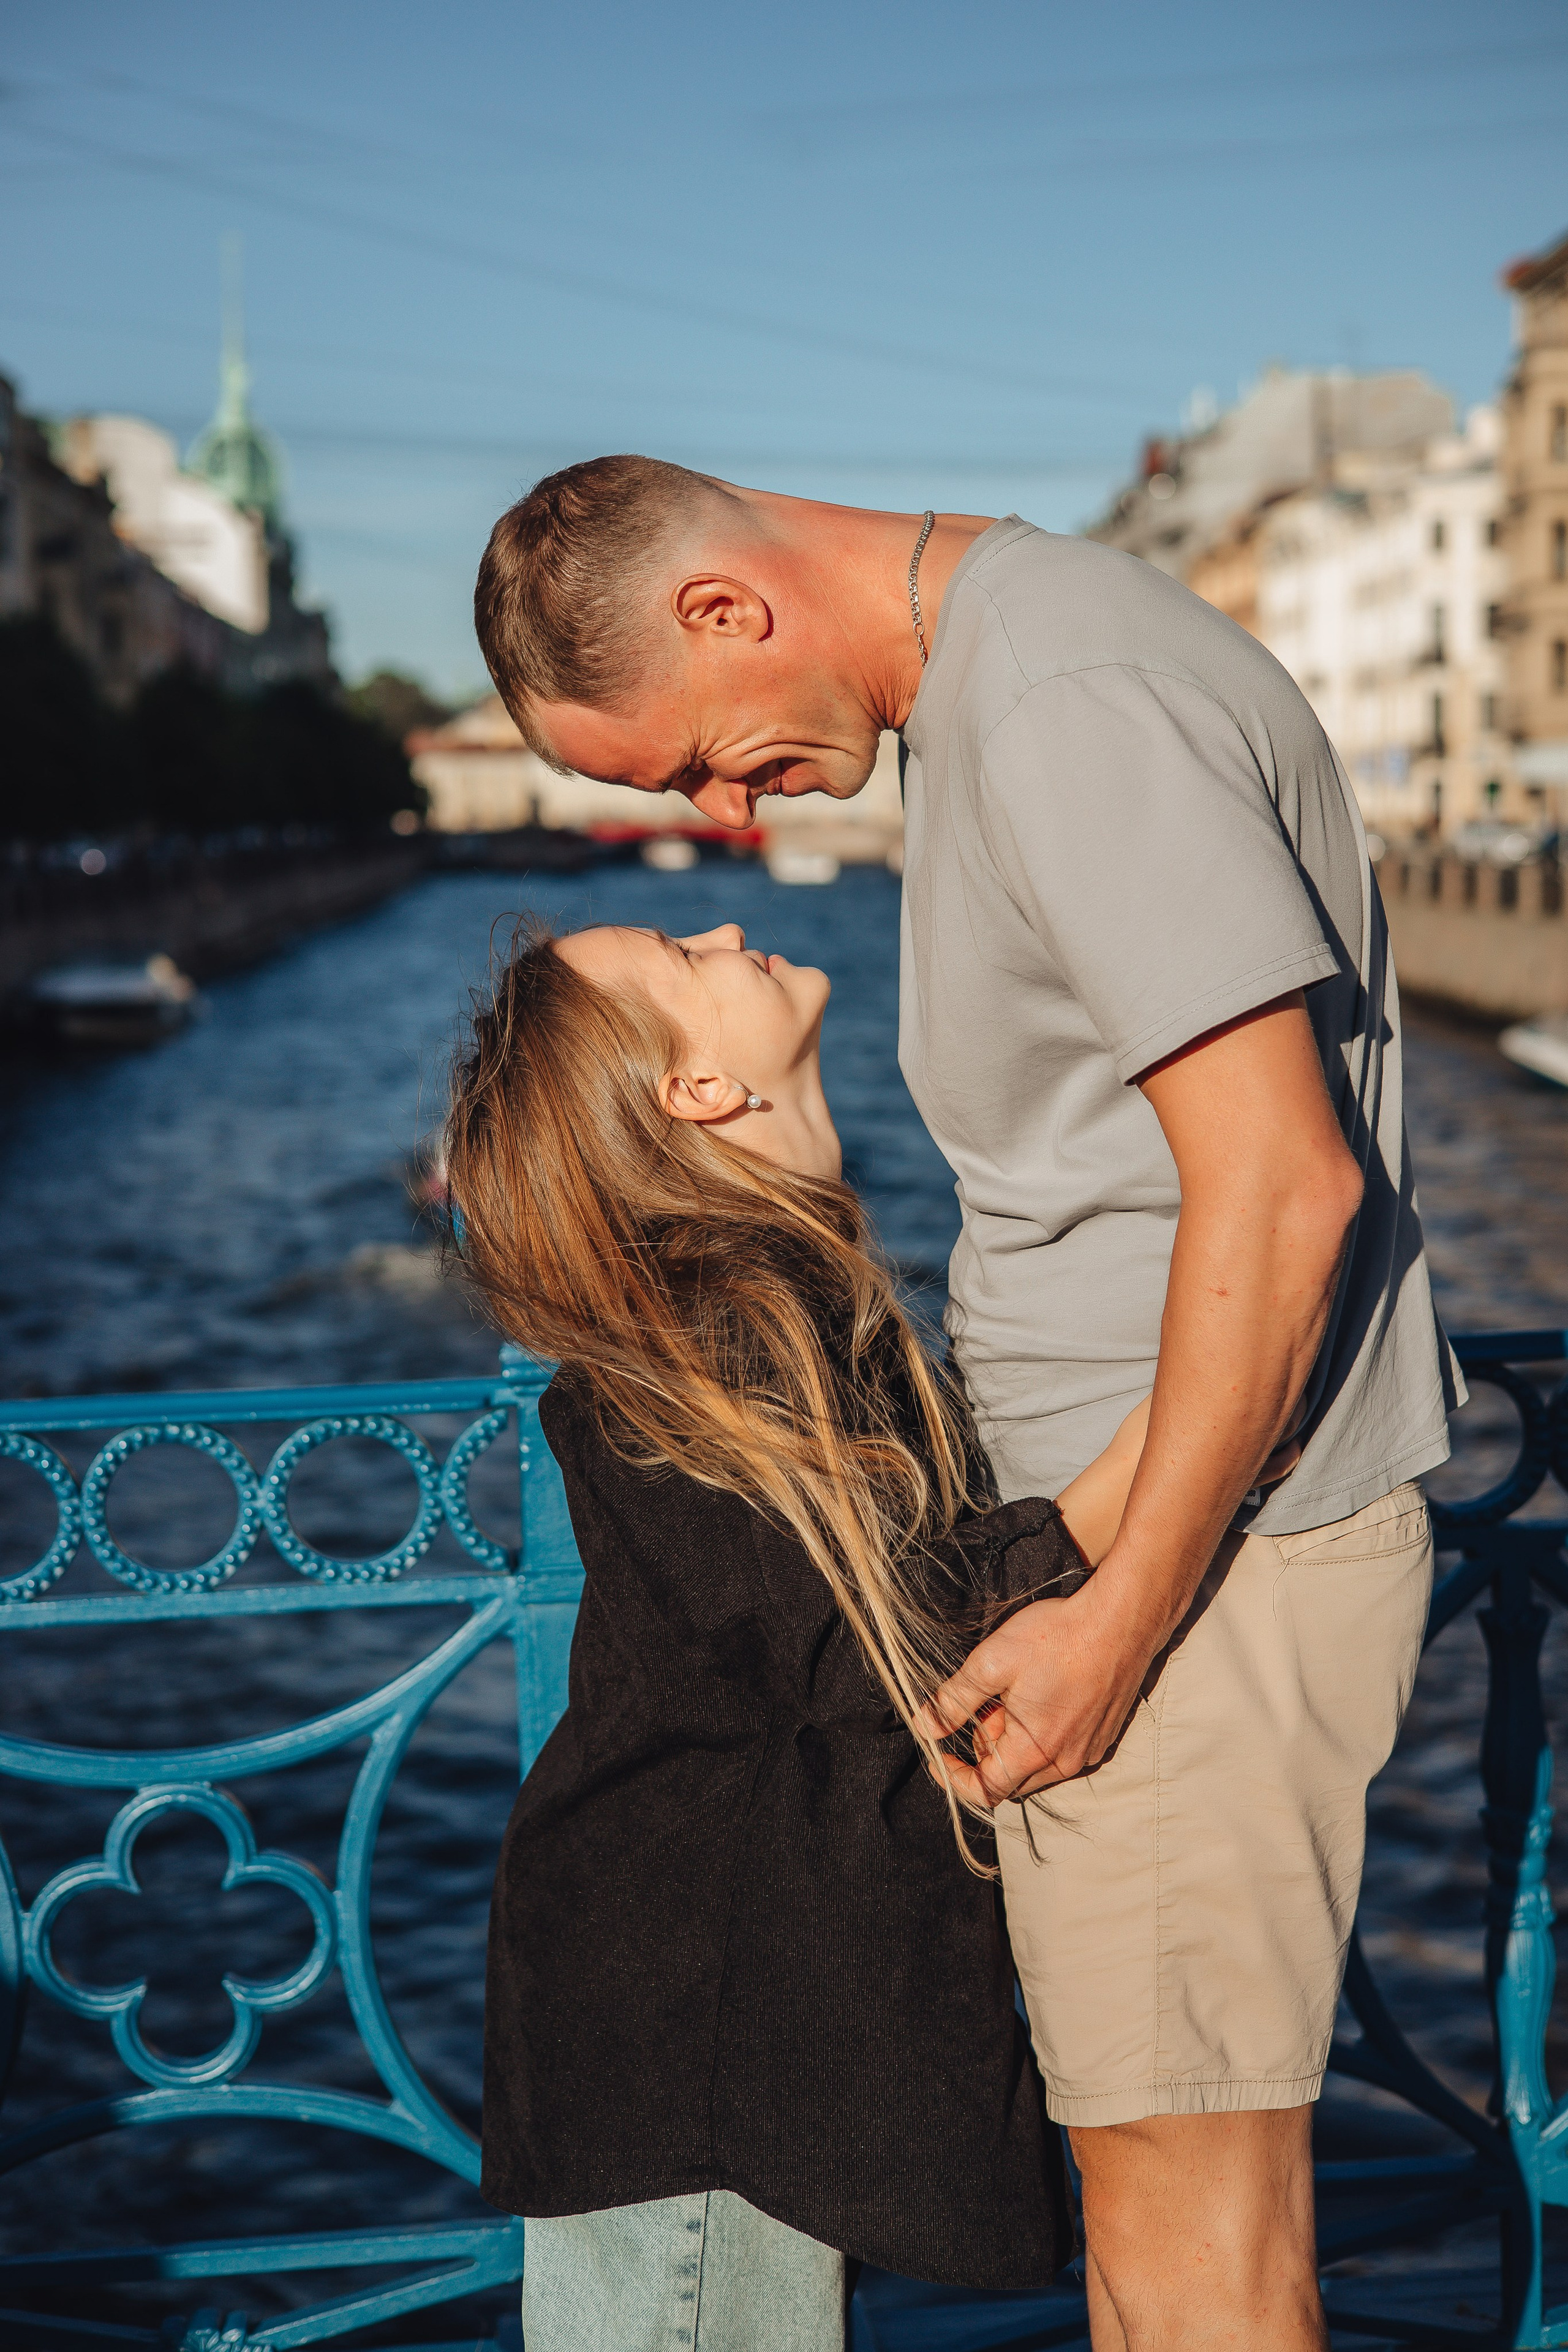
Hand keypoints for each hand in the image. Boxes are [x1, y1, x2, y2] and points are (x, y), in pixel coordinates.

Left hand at [919, 1583, 1155, 1808]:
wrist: (1122, 1619)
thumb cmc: (1058, 1637)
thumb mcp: (992, 1662)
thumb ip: (955, 1699)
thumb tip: (924, 1725)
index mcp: (1034, 1750)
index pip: (986, 1791)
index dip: (956, 1778)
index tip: (939, 1755)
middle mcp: (1065, 1762)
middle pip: (1012, 1779)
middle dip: (987, 1751)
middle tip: (984, 1706)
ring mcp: (1089, 1750)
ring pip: (1037, 1765)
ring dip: (1015, 1742)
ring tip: (1011, 1695)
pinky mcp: (1104, 1736)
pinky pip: (1063, 1751)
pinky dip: (1042, 1736)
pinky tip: (1041, 1694)